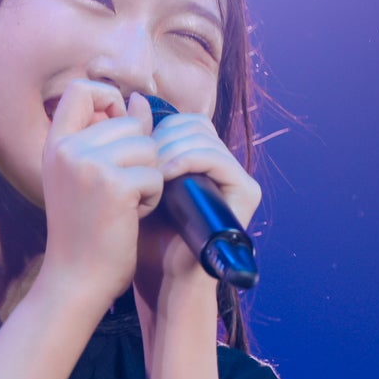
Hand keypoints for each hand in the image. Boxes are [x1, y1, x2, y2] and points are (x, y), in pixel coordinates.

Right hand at [38, 82, 163, 310]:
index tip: (119, 128)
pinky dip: (153, 197)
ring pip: (148, 146)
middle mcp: (68, 150)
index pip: (82, 89)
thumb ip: (110, 137)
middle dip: (139, 152)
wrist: (76, 279)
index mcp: (55, 145)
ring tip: (127, 203)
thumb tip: (141, 101)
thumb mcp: (86, 177)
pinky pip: (155, 174)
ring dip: (148, 176)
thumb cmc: (84, 231)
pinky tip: (133, 216)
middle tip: (123, 188)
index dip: (109, 99)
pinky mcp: (115, 186)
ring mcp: (89, 165)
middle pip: (128, 120)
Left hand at [136, 109, 261, 292]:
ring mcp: (235, 178)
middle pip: (193, 123)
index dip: (154, 130)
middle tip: (141, 162)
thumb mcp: (134, 183)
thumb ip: (137, 144)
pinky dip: (188, 160)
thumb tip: (135, 98)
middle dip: (162, 137)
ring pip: (202, 136)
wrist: (161, 281)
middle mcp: (221, 167)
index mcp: (198, 162)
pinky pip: (216, 157)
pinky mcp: (246, 192)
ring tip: (151, 173)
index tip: (132, 152)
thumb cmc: (143, 239)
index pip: (181, 122)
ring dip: (170, 149)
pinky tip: (165, 176)